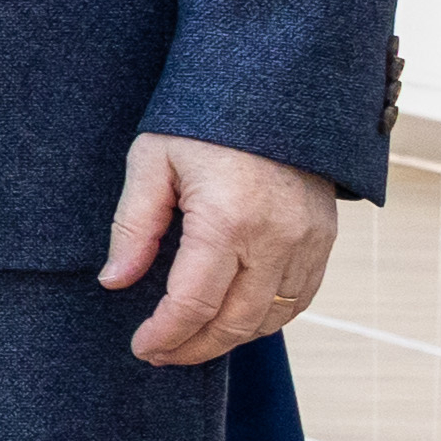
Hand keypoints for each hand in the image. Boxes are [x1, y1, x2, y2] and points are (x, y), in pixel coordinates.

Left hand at [100, 132, 338, 366]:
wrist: (275, 87)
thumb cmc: (203, 120)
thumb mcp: (153, 160)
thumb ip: (134, 226)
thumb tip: (114, 280)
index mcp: (226, 220)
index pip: (193, 304)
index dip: (165, 335)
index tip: (141, 347)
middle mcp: (275, 238)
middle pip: (234, 323)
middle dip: (193, 348)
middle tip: (160, 354)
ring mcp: (308, 242)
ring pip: (271, 319)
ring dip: (229, 339)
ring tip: (191, 340)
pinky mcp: (325, 239)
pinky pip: (300, 299)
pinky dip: (267, 319)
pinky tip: (234, 319)